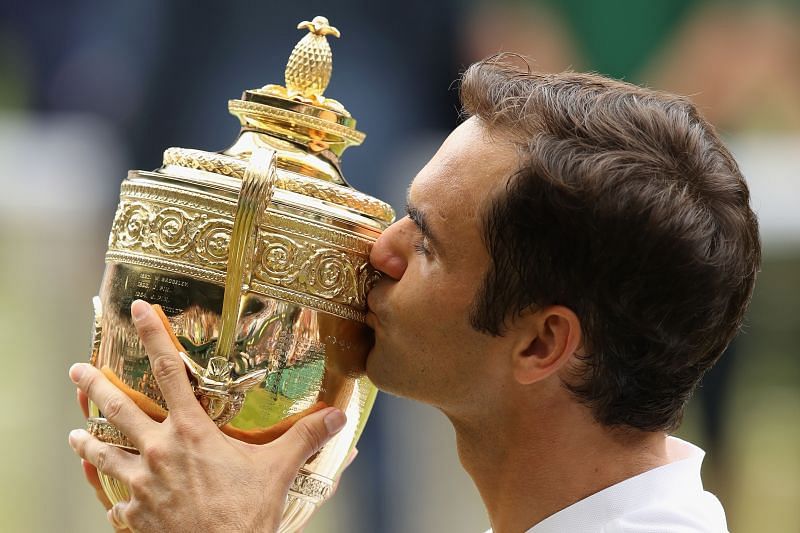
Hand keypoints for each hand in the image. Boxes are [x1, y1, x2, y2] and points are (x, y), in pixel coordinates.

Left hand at [68, 300, 346, 532]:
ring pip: (104, 455)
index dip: (153, 336)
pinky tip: (111, 500)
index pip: (169, 371)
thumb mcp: (278, 471)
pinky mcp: (134, 517)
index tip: (137, 310)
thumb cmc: (245, 515)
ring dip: (88, 442)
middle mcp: (158, 452)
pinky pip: (117, 505)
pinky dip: (113, 500)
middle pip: (119, 409)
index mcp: (191, 432)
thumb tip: (340, 414)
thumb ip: (306, 437)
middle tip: (76, 371)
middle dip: (96, 386)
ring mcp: (140, 485)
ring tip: (75, 434)